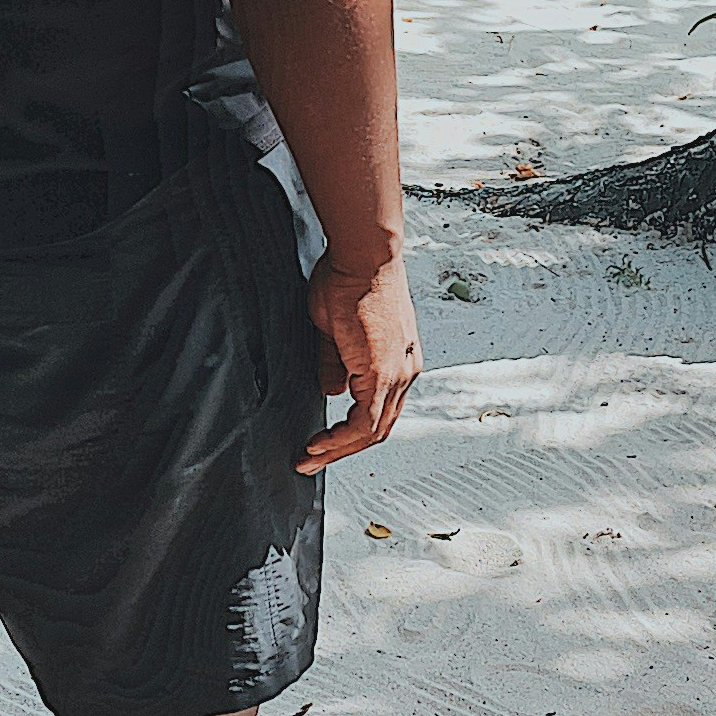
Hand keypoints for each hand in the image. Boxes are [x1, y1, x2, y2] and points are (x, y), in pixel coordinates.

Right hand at [299, 251, 419, 472]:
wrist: (364, 255)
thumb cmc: (350, 276)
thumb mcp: (336, 328)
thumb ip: (335, 363)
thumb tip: (332, 392)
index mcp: (399, 360)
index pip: (379, 411)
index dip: (349, 433)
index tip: (321, 443)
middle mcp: (405, 371)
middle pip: (378, 428)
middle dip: (342, 449)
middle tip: (312, 460)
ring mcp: (399, 373)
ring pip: (373, 430)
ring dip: (339, 449)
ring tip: (309, 457)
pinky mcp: (384, 372)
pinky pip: (365, 420)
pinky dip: (341, 437)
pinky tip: (318, 443)